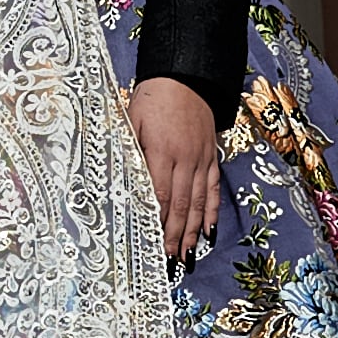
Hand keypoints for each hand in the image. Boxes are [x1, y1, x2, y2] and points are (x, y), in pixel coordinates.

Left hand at [129, 76, 223, 265]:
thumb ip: (130, 151)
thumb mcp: (131, 120)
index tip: (151, 242)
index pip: (158, 193)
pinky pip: (213, 189)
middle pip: (179, 204)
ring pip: (198, 202)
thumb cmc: (153, 98)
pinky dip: (212, 212)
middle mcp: (185, 159)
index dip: (156, 220)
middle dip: (174, 235)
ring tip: (188, 255)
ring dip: (193, 231)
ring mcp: (201, 160)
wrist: (186, 78)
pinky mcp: (211, 158)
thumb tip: (125, 183)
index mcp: (161, 150)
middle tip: (169, 259)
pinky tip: (209, 231)